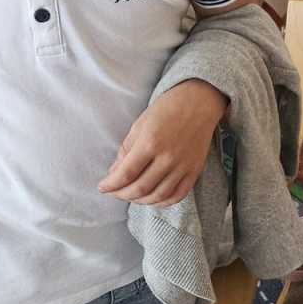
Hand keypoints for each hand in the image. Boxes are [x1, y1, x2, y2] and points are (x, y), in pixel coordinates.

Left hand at [99, 79, 224, 204]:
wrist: (199, 101)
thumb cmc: (167, 109)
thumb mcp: (140, 124)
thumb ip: (126, 150)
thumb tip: (115, 173)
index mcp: (151, 142)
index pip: (126, 173)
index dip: (111, 185)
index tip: (102, 187)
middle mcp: (168, 157)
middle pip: (141, 188)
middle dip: (123, 194)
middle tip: (114, 192)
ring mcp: (183, 166)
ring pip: (158, 195)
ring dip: (140, 200)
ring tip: (131, 196)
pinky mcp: (195, 170)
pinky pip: (178, 195)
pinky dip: (163, 202)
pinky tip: (153, 199)